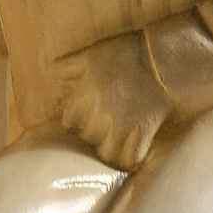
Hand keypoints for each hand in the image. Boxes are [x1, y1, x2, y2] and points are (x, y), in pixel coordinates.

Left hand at [56, 33, 171, 170]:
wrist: (161, 57)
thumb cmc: (125, 52)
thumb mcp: (91, 53)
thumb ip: (69, 64)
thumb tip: (51, 71)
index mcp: (85, 93)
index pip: (69, 121)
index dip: (75, 122)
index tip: (82, 120)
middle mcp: (99, 111)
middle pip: (87, 137)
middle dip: (92, 134)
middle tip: (103, 130)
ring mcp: (121, 124)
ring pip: (106, 153)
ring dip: (109, 150)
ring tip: (116, 144)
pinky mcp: (143, 131)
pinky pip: (130, 158)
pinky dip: (130, 160)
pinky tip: (132, 155)